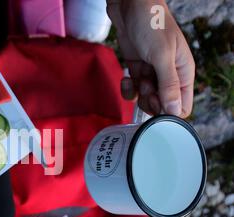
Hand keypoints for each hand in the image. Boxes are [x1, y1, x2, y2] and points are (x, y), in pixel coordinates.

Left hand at [107, 0, 194, 117]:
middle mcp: (169, 74)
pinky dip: (129, 88)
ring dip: (138, 94)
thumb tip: (174, 110)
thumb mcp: (161, 55)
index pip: (181, 105)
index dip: (168, 111)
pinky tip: (127, 78)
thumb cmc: (151, 23)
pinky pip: (134, 89)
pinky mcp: (137, 68)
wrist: (130, 5)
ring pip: (146, 98)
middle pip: (162, 105)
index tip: (156, 104)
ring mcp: (152, 72)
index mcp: (183, 72)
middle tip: (145, 88)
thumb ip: (168, 84)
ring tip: (136, 79)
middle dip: (151, 103)